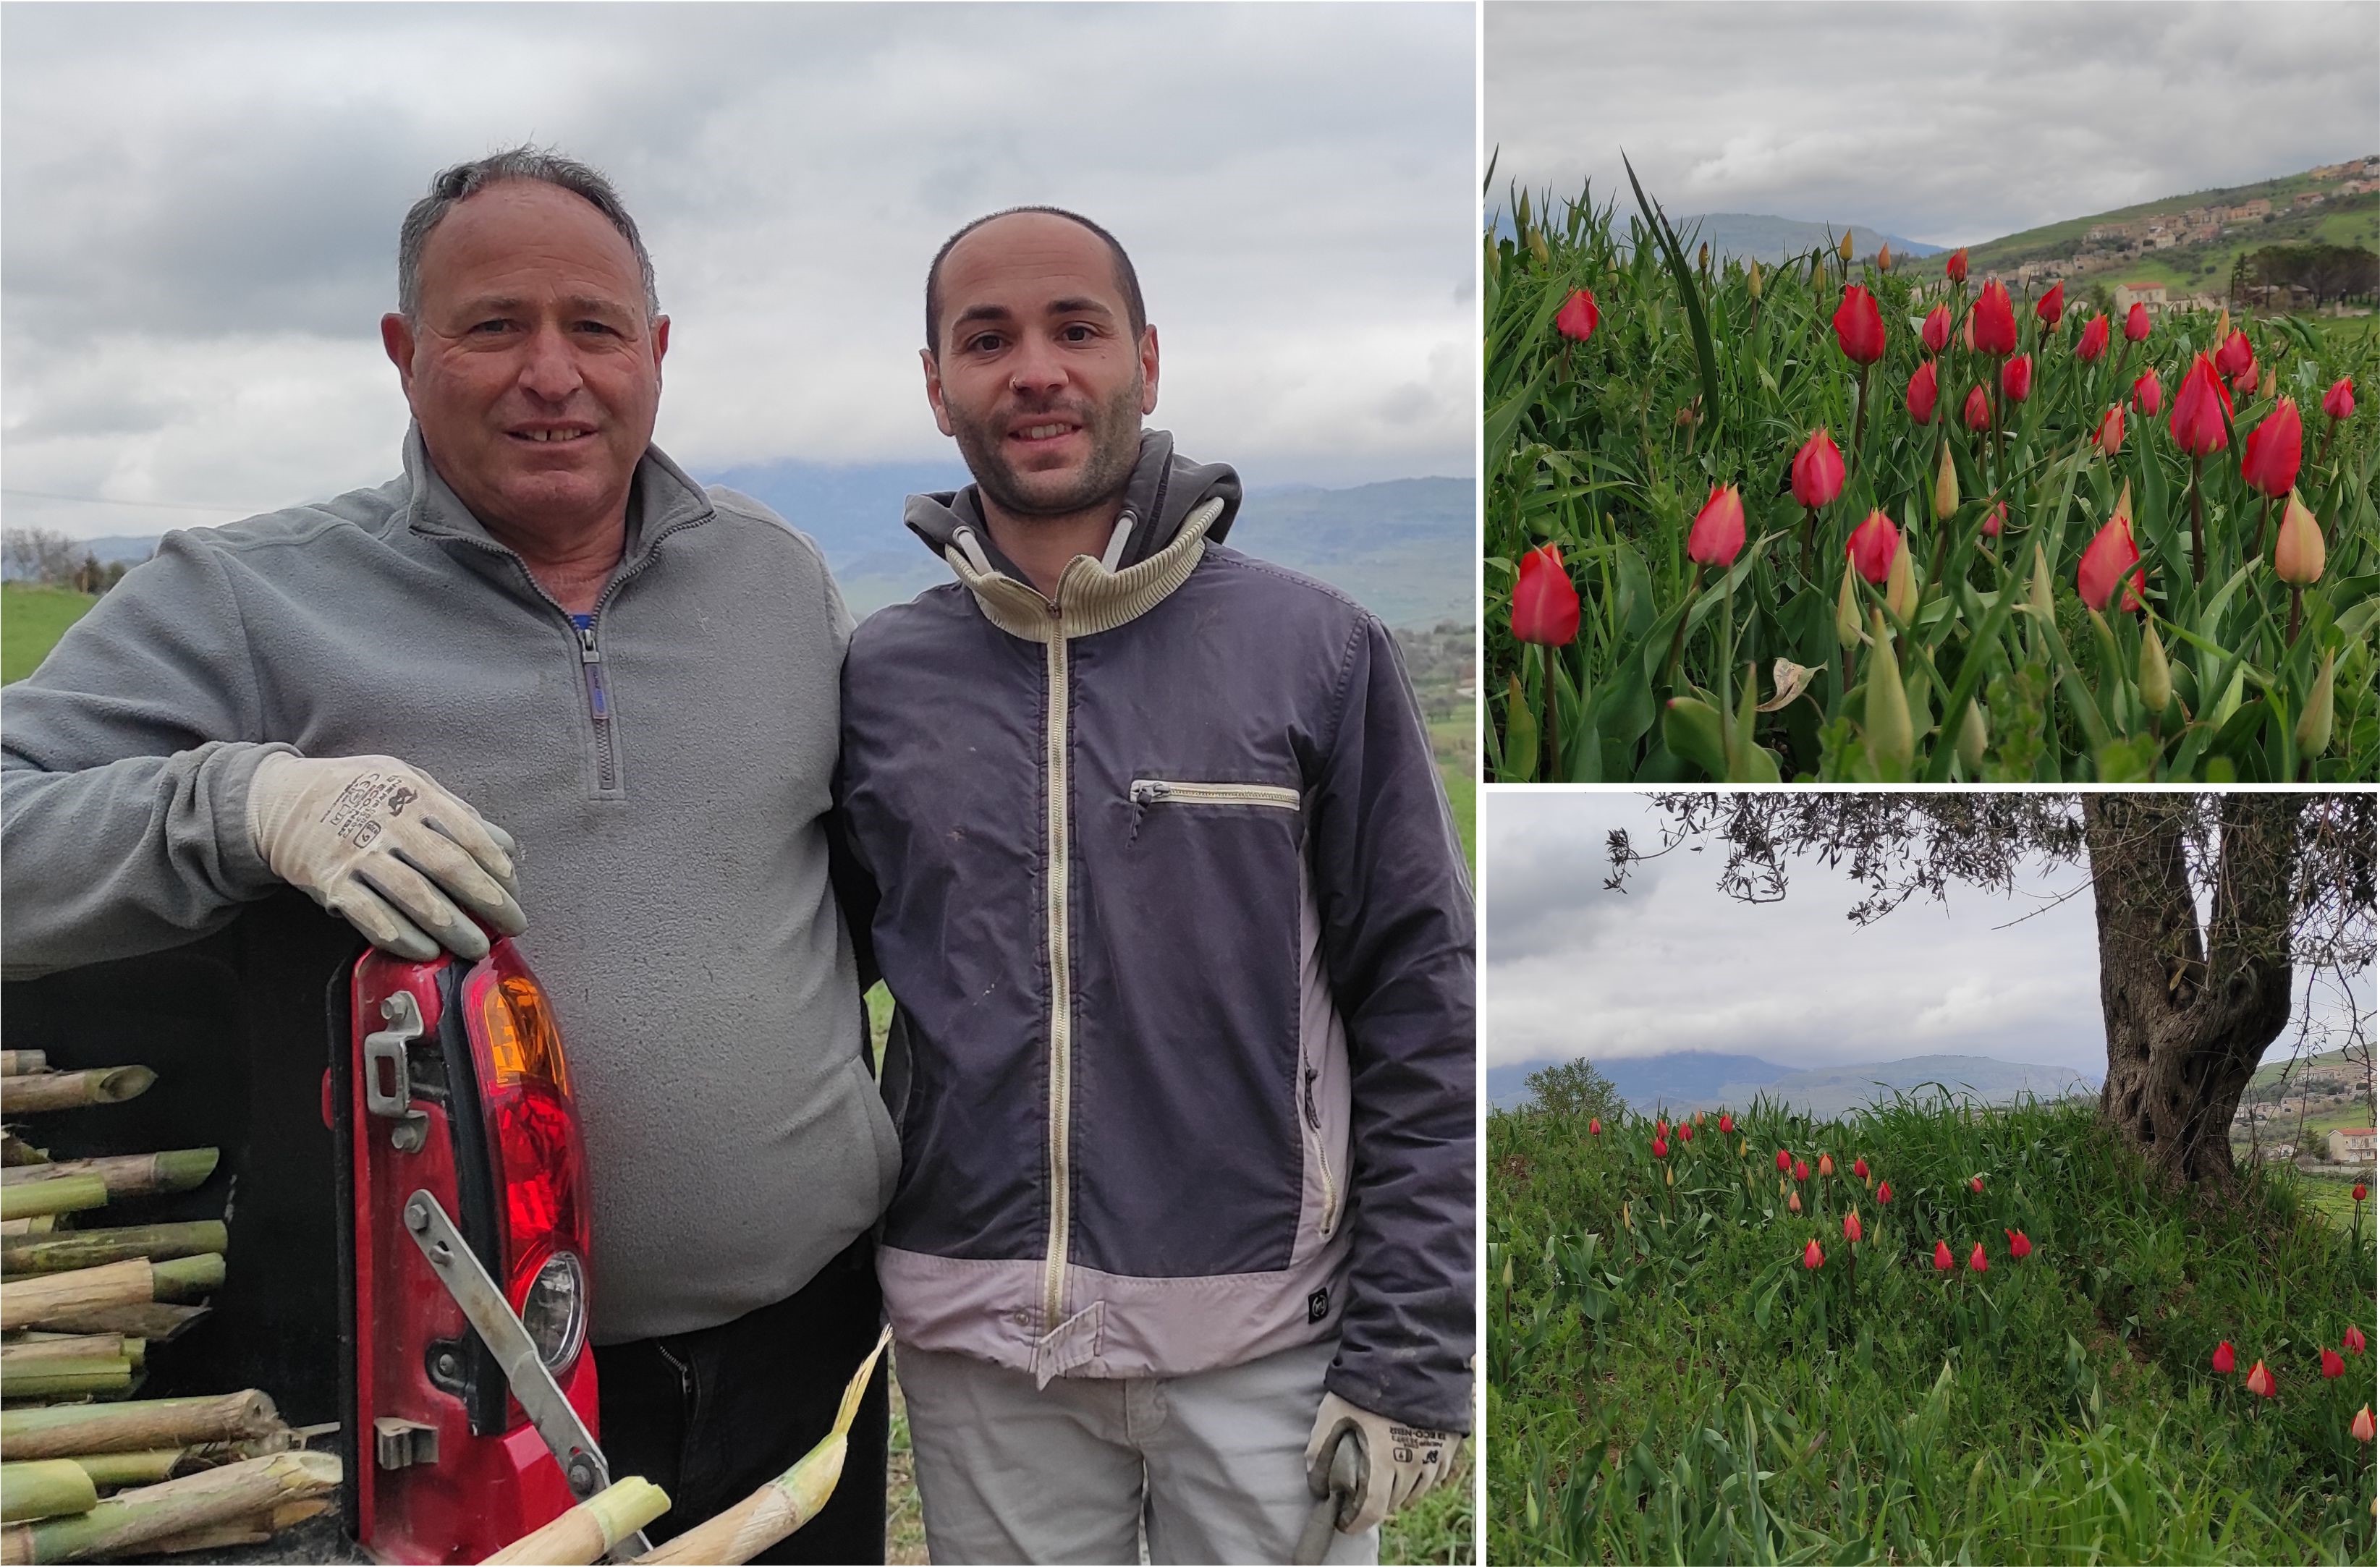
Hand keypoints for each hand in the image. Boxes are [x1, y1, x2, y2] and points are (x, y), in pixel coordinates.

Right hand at [248, 752, 525, 961]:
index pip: (468, 834)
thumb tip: (507, 849)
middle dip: (487, 902)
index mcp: (413, 795)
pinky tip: (427, 951)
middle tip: (512, 925)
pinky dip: (403, 938)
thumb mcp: (409, 782)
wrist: (283, 800)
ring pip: (414, 897)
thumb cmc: (360, 791)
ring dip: (452, 927)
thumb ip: (457, 813)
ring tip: (476, 947)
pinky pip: (372, 917)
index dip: (496, 867)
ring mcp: (357, 854)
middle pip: (447, 867)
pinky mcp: (331, 884)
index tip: (515, 891)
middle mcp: (387, 823)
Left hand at [1302, 1391, 1458, 1535]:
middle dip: (1375, 1503)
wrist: (1409, 1355)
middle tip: (1362, 1493)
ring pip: (1416, 1491)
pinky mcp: (1449, 1444)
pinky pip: (1436, 1475)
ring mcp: (1434, 1455)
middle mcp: (1412, 1465)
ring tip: (1385, 1478)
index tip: (1346, 1521)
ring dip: (1399, 1491)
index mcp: (1383, 1461)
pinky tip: (1409, 1464)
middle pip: (1393, 1503)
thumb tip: (1317, 1482)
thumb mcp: (1332, 1414)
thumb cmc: (1364, 1386)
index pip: (1372, 1511)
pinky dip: (1421, 1477)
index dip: (1356, 1522)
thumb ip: (1320, 1450)